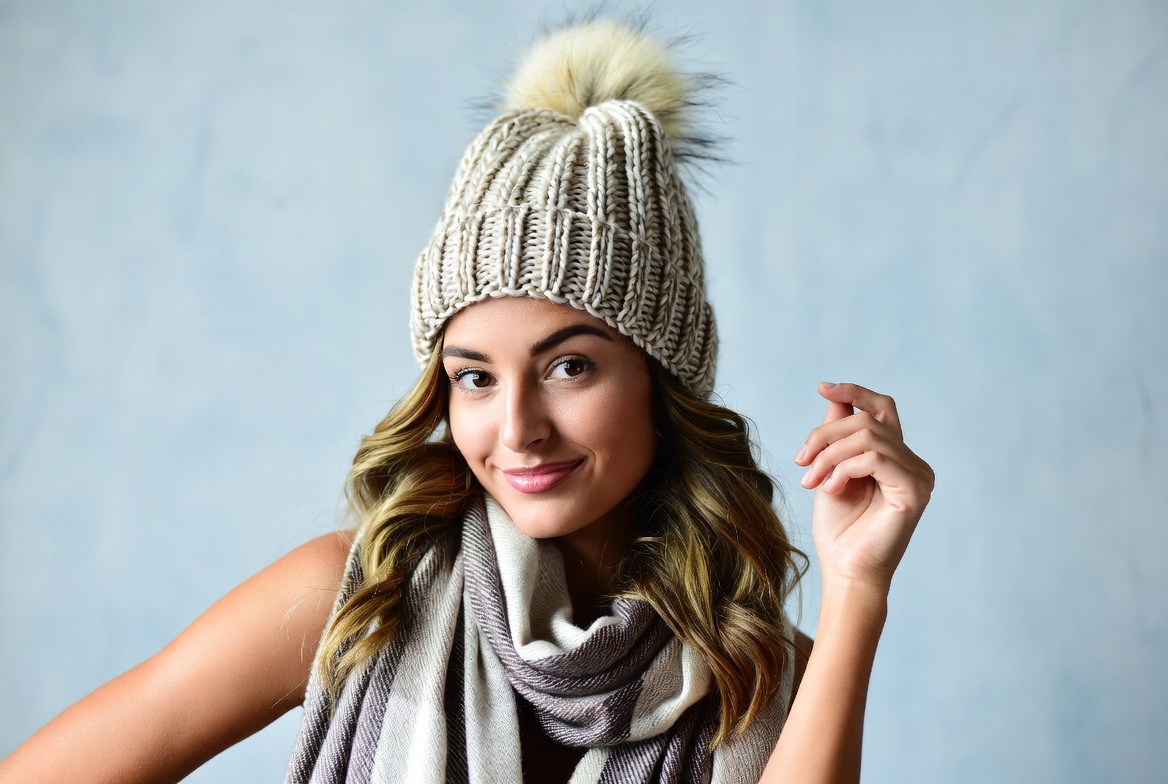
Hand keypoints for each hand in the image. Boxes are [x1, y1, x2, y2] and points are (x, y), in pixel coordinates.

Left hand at [794, 382, 933, 592]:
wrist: (845, 572)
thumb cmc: (839, 530)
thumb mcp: (829, 471)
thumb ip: (836, 436)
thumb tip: (833, 396)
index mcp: (895, 458)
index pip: (881, 409)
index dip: (854, 392)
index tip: (822, 388)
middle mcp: (913, 463)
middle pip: (866, 420)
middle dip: (824, 436)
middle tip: (800, 462)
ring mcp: (918, 477)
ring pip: (867, 437)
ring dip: (829, 455)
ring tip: (811, 480)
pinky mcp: (914, 491)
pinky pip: (874, 458)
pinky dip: (844, 469)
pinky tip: (831, 490)